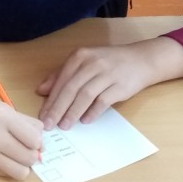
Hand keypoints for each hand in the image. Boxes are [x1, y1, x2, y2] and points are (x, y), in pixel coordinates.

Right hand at [0, 68, 42, 179]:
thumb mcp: (1, 104)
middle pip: (30, 158)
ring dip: (21, 164)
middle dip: (31, 153)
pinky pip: (4, 173)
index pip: (35, 139)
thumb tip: (41, 141)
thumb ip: (23, 121)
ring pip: (20, 172)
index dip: (37, 140)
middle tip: (24, 146)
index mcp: (1, 115)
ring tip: (14, 153)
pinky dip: (7, 167)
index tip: (31, 136)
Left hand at [36, 38, 182, 130]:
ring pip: (85, 95)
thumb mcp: (84, 63)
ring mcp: (107, 74)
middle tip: (49, 124)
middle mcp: (92, 63)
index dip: (51, 99)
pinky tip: (85, 121)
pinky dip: (93, 112)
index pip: (61, 80)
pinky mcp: (120, 86)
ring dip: (73, 112)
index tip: (42, 115)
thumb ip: (62, 75)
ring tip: (64, 125)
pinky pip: (104, 101)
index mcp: (80, 56)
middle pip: (71, 88)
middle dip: (58, 108)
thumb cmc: (108, 62)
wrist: (140, 60)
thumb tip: (41, 90)